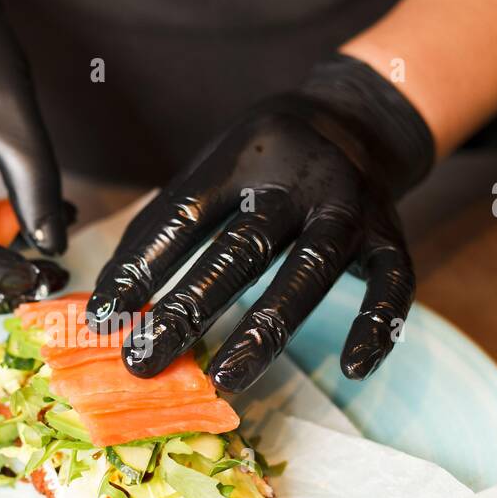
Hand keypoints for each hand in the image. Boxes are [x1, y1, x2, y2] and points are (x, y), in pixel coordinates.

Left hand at [85, 56, 433, 390]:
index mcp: (242, 160)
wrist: (357, 119)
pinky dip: (376, 326)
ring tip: (224, 378)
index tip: (104, 318)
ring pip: (308, 273)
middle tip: (144, 361)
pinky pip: (392, 285)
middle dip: (187, 310)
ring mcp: (349, 209)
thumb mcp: (211, 169)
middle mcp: (298, 181)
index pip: (183, 218)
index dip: (140, 269)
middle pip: (239, 250)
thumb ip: (162, 225)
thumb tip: (104, 297)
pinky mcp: (391, 236)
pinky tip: (351, 369)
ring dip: (265, 330)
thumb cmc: (262, 162)